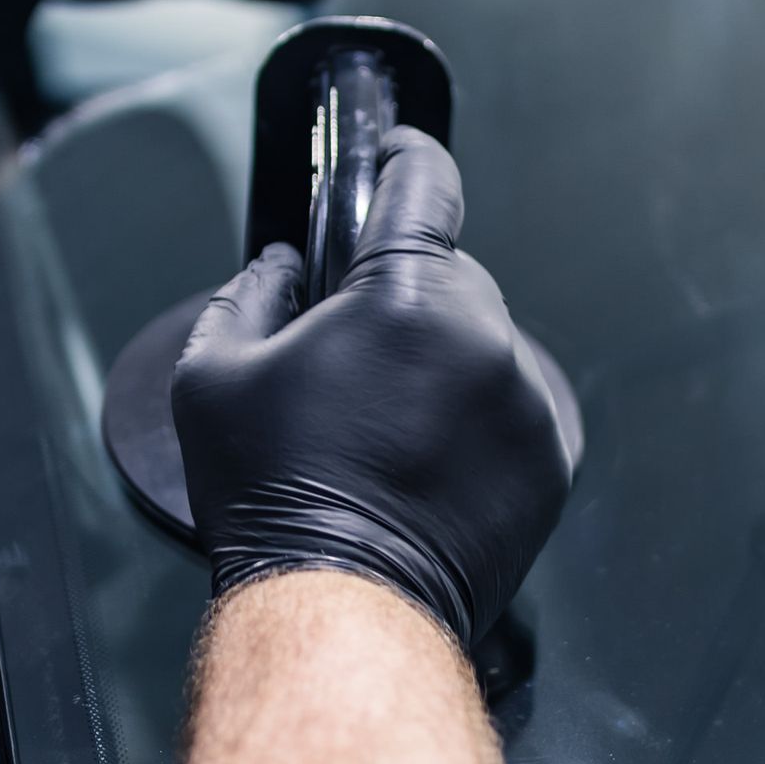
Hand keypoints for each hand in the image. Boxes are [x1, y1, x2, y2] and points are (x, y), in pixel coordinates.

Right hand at [172, 128, 572, 647]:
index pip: (426, 182)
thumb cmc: (273, 497)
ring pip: (485, 342)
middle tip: (351, 357)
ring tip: (386, 427)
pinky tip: (425, 461)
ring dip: (444, 360)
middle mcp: (481, 336)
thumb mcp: (214, 379)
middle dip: (404, 296)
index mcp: (402, 295)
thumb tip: (280, 268)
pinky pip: (514, 407)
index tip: (397, 154)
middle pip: (450, 273)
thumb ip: (248, 296)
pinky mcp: (550, 459)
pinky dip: (478, 418)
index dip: (407, 156)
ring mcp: (525, 401)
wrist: (344, 609)